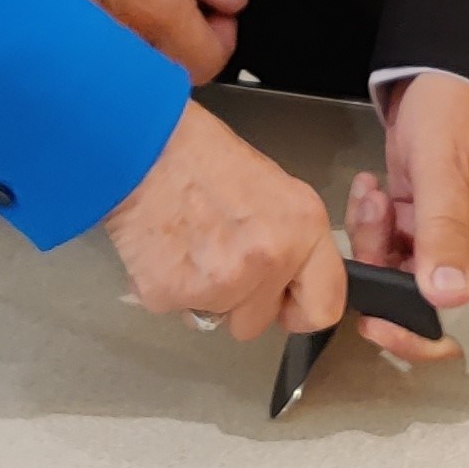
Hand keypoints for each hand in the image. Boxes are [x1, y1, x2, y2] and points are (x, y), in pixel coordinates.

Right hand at [43, 0, 245, 83]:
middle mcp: (124, 31)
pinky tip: (129, 3)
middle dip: (192, 44)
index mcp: (157, 9)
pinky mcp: (73, 25)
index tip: (221, 15)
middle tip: (193, 8)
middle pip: (173, 70)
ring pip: (142, 63)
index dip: (224, 40)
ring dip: (160, 42)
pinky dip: (129, 36)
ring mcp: (95, 34)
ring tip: (158, 2)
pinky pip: (112, 48)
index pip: (205, 62)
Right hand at [102, 104, 341, 340]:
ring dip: (204, 294)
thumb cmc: (204, 157)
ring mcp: (221, 283)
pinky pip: (176, 309)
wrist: (145, 146)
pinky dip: (168, 286)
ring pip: (216, 318)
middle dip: (239, 300)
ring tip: (190, 245)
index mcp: (302, 230)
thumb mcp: (275, 189)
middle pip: (258, 322)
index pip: (323, 307)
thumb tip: (288, 280)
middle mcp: (268, 261)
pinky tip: (165, 248)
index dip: (300, 310)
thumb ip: (290, 242)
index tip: (284, 304)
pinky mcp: (173, 294)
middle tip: (218, 256)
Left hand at [347, 73, 468, 363]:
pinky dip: (372, 219)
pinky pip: (385, 241)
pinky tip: (373, 186)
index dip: (418, 335)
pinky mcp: (414, 220)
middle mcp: (466, 255)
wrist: (448, 71)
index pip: (461, 323)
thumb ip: (445, 233)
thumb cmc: (459, 114)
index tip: (376, 323)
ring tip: (374, 192)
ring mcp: (437, 238)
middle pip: (418, 302)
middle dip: (382, 274)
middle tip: (370, 226)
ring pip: (393, 271)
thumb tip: (449, 298)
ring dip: (373, 238)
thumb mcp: (446, 170)